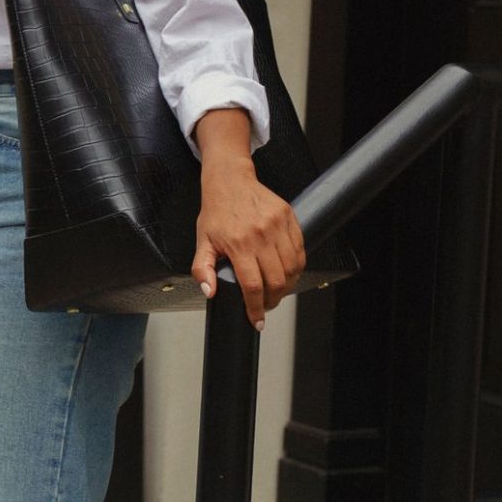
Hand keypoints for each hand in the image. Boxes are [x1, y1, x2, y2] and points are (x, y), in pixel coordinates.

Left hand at [189, 110, 304, 329]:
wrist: (230, 180)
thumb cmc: (217, 211)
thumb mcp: (202, 240)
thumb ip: (202, 268)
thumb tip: (209, 291)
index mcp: (238, 243)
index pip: (252, 285)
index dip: (255, 308)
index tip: (256, 320)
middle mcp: (261, 235)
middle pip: (276, 281)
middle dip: (272, 300)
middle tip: (266, 305)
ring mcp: (277, 226)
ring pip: (292, 268)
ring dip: (287, 286)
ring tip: (276, 290)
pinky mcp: (289, 218)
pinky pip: (300, 250)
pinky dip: (297, 267)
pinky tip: (287, 272)